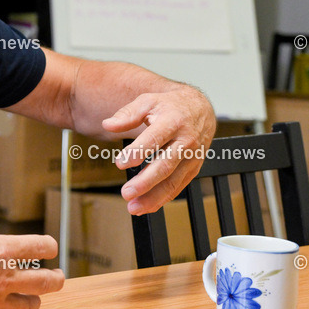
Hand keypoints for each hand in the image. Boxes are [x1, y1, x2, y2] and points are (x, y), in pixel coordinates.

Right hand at [0, 203, 63, 308]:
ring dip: (33, 301)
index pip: (42, 247)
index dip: (49, 245)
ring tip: (32, 297)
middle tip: (58, 277)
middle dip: (57, 279)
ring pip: (29, 307)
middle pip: (47, 282)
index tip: (49, 247)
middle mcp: (5, 277)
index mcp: (2, 250)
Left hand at [103, 85, 215, 214]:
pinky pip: (178, 186)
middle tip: (126, 193)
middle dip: (145, 182)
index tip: (120, 164)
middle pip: (165, 165)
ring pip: (173, 181)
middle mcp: (185, 141)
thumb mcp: (148, 101)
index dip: (137, 152)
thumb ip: (127, 114)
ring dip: (153, 197)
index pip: (154, 139)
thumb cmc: (169, 106)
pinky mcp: (194, 168)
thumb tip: (108, 125)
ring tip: (133, 207)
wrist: (200, 110)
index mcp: (173, 121)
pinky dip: (163, 199)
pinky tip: (146, 206)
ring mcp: (191, 157)